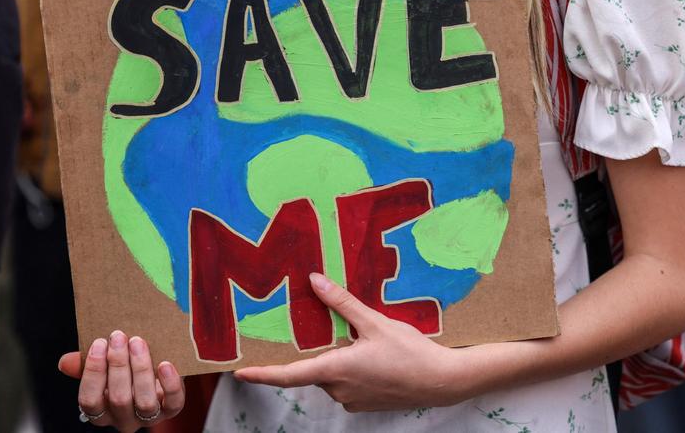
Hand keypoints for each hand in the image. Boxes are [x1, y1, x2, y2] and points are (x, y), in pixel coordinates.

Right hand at [58, 331, 185, 431]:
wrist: (157, 366)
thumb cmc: (125, 368)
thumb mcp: (104, 365)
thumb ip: (85, 364)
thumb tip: (64, 362)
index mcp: (102, 411)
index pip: (90, 401)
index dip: (93, 373)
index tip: (99, 343)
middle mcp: (123, 419)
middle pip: (118, 399)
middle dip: (117, 365)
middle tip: (119, 337)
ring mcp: (149, 417)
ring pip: (144, 402)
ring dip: (141, 370)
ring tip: (138, 343)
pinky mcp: (171, 409)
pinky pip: (173, 403)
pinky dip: (170, 384)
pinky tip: (165, 364)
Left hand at [234, 273, 468, 411]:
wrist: (443, 382)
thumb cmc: (410, 352)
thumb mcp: (375, 322)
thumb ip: (342, 303)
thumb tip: (314, 280)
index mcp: (336, 370)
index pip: (289, 376)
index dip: (263, 374)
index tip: (240, 371)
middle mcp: (339, 390)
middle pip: (314, 367)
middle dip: (319, 348)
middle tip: (326, 326)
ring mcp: (352, 400)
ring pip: (332, 374)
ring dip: (338, 357)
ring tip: (362, 338)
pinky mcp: (365, 403)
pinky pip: (347, 383)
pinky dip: (351, 367)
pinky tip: (373, 354)